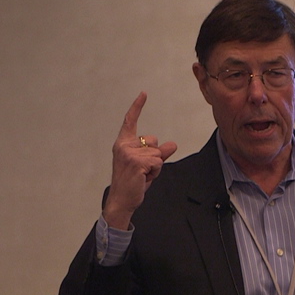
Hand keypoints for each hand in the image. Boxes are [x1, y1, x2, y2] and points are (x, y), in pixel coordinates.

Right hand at [103, 92, 177, 228]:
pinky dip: (156, 172)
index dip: (137, 107)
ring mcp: (129, 153)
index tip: (144, 93)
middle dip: (155, 156)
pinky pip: (159, 162)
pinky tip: (144, 178)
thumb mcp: (147, 165)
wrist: (122, 200)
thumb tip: (173, 144)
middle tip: (142, 171)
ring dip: (156, 167)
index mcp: (123, 143)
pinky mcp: (136, 162)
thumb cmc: (133, 182)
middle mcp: (124, 145)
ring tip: (142, 175)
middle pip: (154, 141)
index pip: (130, 121)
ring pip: (158, 153)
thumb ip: (159, 153)